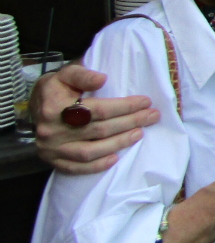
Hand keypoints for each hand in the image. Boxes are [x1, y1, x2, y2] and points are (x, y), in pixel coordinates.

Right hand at [31, 62, 159, 173]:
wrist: (35, 107)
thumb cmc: (57, 88)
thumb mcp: (66, 74)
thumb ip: (83, 74)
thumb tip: (102, 79)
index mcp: (55, 107)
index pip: (98, 110)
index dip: (124, 106)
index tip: (145, 102)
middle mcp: (51, 130)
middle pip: (99, 130)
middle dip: (130, 122)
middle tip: (152, 116)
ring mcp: (51, 149)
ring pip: (91, 151)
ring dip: (119, 143)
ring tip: (139, 133)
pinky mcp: (52, 161)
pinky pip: (77, 167)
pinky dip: (98, 165)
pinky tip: (116, 158)